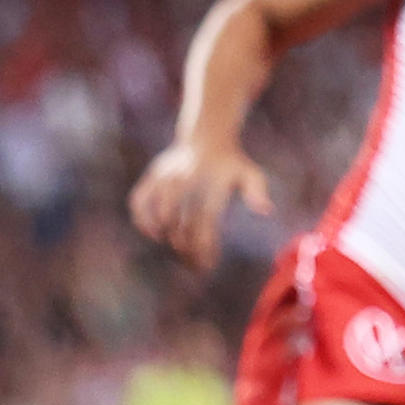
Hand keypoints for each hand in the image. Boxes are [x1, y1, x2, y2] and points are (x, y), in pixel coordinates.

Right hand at [127, 140, 269, 266]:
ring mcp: (166, 177)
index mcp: (211, 183)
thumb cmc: (232, 163)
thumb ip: (257, 192)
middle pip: (182, 224)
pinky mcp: (152, 175)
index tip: (207, 266)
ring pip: (160, 216)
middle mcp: (186, 180)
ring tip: (181, 255)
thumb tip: (266, 211)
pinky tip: (154, 235)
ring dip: (168, 239)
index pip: (205, 222)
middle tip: (195, 267)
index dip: (204, 247)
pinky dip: (141, 219)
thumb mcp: (251, 174)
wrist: (207, 137)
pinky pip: (138, 200)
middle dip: (187, 250)